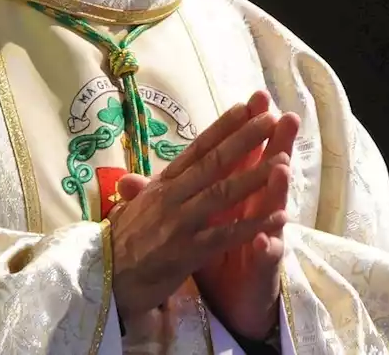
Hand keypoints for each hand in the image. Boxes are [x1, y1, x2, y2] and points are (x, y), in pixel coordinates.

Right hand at [106, 100, 291, 326]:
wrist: (105, 279)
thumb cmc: (122, 242)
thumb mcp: (131, 207)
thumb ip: (142, 189)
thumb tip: (133, 173)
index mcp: (162, 184)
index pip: (196, 149)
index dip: (221, 128)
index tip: (245, 108)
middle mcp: (172, 196)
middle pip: (214, 163)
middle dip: (244, 139)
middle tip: (270, 118)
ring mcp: (181, 222)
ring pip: (223, 193)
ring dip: (255, 176)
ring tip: (283, 159)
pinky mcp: (188, 251)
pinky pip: (227, 235)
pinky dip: (254, 225)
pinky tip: (279, 216)